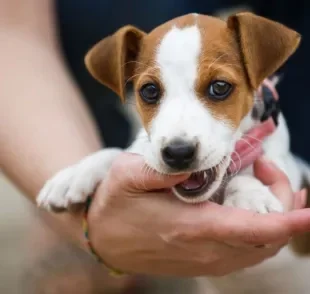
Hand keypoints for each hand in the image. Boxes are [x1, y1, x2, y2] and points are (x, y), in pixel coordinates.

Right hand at [87, 153, 309, 276]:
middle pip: (264, 240)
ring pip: (257, 248)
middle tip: (267, 168)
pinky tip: (246, 204)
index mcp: (188, 227)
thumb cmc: (114, 205)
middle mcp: (202, 249)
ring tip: (261, 182)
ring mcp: (203, 259)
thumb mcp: (128, 176)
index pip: (250, 230)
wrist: (103, 240)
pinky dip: (258, 230)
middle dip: (283, 207)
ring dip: (272, 218)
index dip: (287, 221)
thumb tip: (195, 162)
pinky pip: (243, 251)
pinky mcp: (201, 260)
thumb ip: (163, 169)